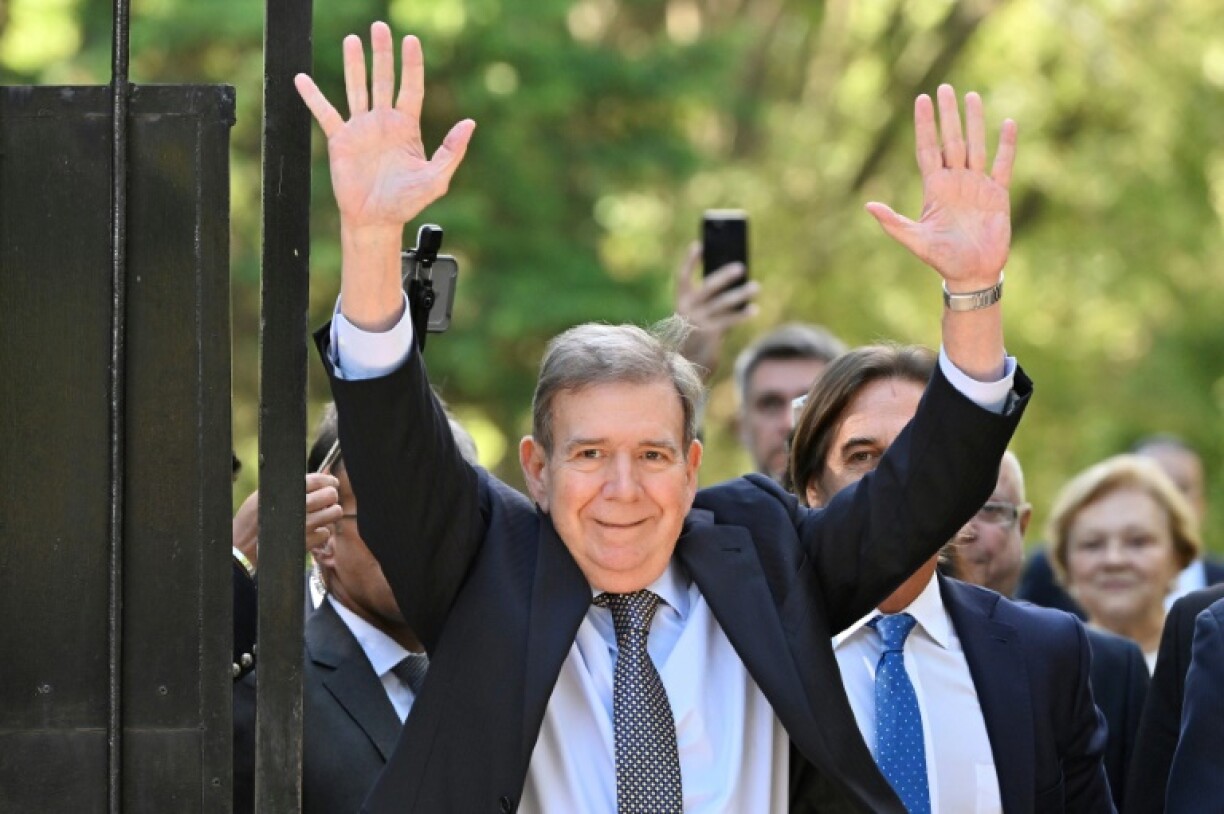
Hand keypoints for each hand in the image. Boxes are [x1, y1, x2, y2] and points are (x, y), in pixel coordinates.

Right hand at [230, 474, 341, 569]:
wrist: (243, 547)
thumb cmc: (252, 518)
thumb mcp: (264, 494)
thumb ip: (288, 486)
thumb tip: (314, 480)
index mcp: (286, 492)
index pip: (318, 480)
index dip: (329, 481)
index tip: (332, 483)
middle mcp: (297, 507)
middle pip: (331, 495)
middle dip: (330, 496)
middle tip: (326, 500)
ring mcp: (304, 526)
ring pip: (334, 512)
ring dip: (330, 513)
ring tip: (321, 514)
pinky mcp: (306, 542)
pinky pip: (326, 532)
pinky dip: (321, 532)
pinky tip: (311, 531)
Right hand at [294, 22, 474, 233]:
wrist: (376, 220)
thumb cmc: (407, 202)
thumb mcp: (436, 178)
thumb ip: (452, 151)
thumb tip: (470, 123)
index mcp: (407, 127)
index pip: (410, 87)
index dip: (411, 64)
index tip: (410, 40)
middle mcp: (384, 122)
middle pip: (383, 79)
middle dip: (382, 54)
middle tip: (380, 27)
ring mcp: (361, 129)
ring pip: (356, 88)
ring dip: (354, 64)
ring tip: (352, 40)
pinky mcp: (340, 140)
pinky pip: (325, 113)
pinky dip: (313, 97)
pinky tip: (301, 79)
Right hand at [675, 241, 758, 378]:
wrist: (687, 367)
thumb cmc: (696, 337)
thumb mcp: (699, 317)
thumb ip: (712, 302)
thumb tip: (738, 286)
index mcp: (681, 302)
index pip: (683, 277)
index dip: (690, 261)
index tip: (700, 245)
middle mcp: (687, 310)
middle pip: (708, 287)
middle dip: (724, 276)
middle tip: (741, 266)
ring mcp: (698, 322)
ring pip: (723, 303)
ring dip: (741, 294)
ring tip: (756, 286)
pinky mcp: (709, 334)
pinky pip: (729, 320)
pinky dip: (742, 314)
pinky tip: (754, 309)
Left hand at [866, 85, 1015, 291]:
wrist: (971, 274)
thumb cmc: (942, 259)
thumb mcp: (915, 240)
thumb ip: (893, 223)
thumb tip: (868, 206)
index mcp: (934, 188)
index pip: (928, 149)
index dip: (924, 125)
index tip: (921, 99)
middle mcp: (955, 181)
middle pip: (951, 140)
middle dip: (947, 115)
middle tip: (944, 88)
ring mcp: (977, 185)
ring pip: (976, 145)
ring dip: (974, 122)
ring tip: (972, 96)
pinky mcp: (998, 194)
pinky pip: (1003, 164)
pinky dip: (1007, 145)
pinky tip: (1008, 123)